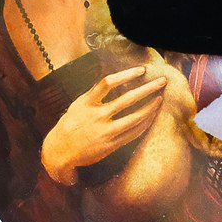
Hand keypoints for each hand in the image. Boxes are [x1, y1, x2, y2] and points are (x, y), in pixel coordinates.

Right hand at [41, 66, 166, 185]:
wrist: (59, 151)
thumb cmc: (71, 123)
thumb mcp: (79, 104)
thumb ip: (95, 94)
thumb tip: (115, 79)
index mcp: (87, 102)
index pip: (108, 83)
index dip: (126, 74)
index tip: (142, 70)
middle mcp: (96, 116)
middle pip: (127, 100)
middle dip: (147, 89)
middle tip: (162, 81)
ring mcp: (104, 132)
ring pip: (134, 119)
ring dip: (150, 108)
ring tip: (160, 99)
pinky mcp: (110, 145)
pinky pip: (132, 134)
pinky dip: (143, 124)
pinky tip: (151, 117)